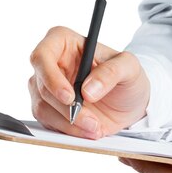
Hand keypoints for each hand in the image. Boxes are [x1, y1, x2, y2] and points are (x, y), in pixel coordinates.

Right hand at [28, 26, 149, 138]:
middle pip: (41, 86)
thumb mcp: (129, 67)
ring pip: (42, 108)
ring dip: (69, 123)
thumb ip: (111, 72)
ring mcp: (46, 87)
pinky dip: (69, 130)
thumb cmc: (127, 76)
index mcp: (63, 42)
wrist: (130, 102)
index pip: (42, 55)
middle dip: (66, 108)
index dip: (51, 77)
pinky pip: (49, 123)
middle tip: (91, 120)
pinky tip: (89, 130)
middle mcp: (50, 63)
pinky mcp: (49, 109)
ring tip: (95, 127)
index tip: (70, 97)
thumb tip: (87, 90)